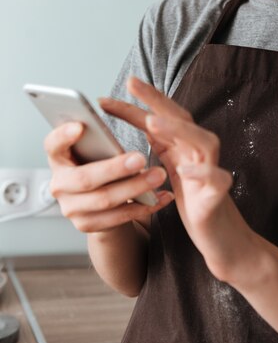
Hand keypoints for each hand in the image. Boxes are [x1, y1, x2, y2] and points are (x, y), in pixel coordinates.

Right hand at [44, 121, 172, 233]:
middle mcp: (59, 184)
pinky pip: (118, 217)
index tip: (81, 126)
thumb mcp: (95, 148)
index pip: (53, 144)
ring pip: (105, 200)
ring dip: (136, 188)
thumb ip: (99, 138)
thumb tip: (121, 118)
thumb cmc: (98, 163)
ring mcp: (71, 208)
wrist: (97, 201)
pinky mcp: (87, 224)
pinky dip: (144, 206)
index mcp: (58, 158)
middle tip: (141, 158)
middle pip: (85, 178)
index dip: (64, 136)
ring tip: (158, 175)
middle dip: (116, 168)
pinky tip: (160, 197)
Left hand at [99, 77, 256, 280]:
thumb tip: (137, 120)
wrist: (220, 236)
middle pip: (181, 118)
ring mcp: (211, 169)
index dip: (135, 105)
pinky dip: (203, 172)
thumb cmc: (194, 199)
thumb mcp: (170, 168)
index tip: (104, 99)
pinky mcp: (219, 193)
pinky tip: (186, 170)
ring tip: (151, 123)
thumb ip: (159, 143)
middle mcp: (199, 150)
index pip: (159, 117)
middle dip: (156, 100)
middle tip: (132, 84)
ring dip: (177, 130)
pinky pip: (216, 178)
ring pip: (202, 141)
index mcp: (183, 145)